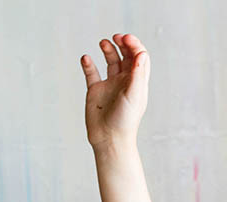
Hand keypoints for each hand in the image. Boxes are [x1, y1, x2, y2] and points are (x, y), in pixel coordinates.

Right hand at [81, 33, 149, 149]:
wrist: (109, 139)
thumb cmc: (125, 121)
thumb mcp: (134, 96)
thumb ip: (138, 74)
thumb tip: (141, 53)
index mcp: (137, 82)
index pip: (139, 57)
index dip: (134, 45)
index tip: (126, 39)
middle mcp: (124, 82)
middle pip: (126, 55)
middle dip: (123, 43)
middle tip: (117, 37)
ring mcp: (109, 86)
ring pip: (111, 61)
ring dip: (108, 49)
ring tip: (103, 43)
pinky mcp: (95, 91)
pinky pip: (91, 73)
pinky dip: (88, 64)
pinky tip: (86, 58)